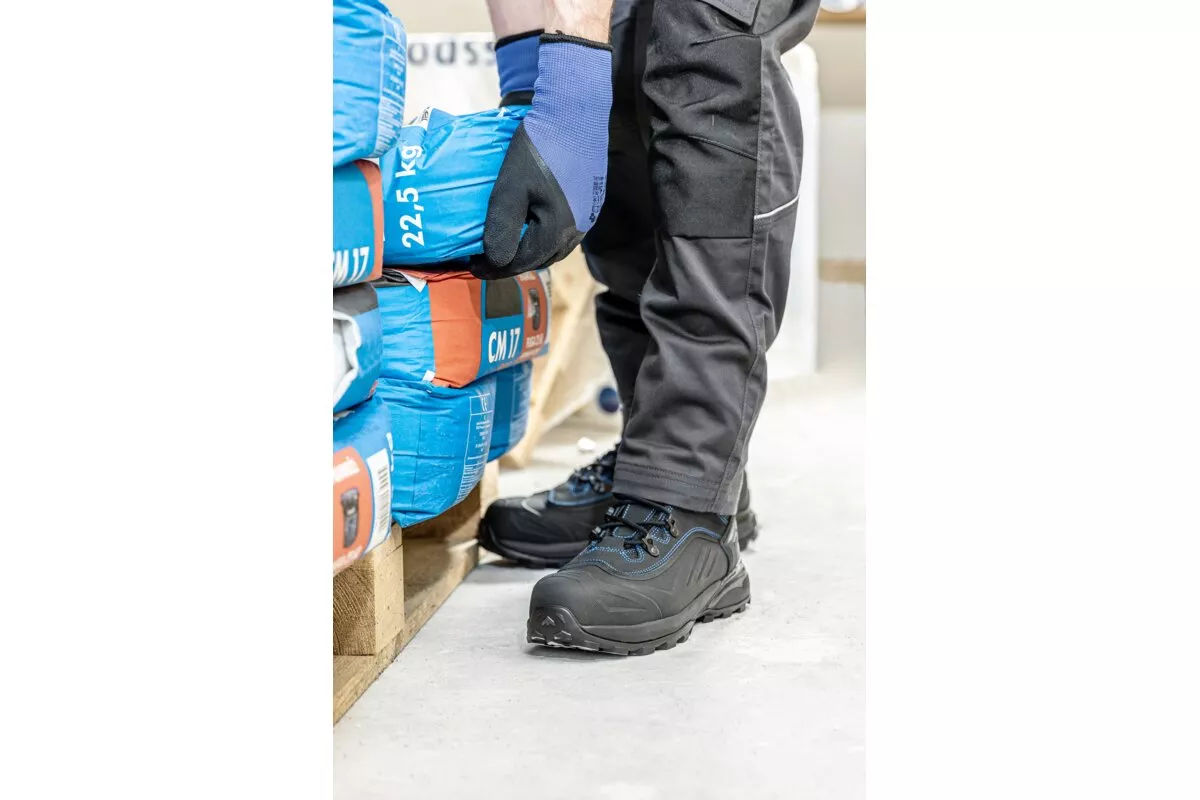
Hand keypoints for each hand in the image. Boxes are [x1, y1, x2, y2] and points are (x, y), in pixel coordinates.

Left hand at [478, 33, 611, 277]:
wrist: (574, 112)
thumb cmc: (539, 148)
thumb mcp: (510, 188)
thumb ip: (502, 227)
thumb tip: (495, 261)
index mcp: (558, 231)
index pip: (522, 263)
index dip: (494, 268)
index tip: (472, 266)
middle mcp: (578, 230)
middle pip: (541, 259)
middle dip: (512, 262)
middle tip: (486, 259)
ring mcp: (588, 216)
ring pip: (555, 246)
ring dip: (530, 250)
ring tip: (507, 244)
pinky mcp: (590, 200)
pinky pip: (564, 229)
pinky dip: (544, 235)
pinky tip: (531, 225)